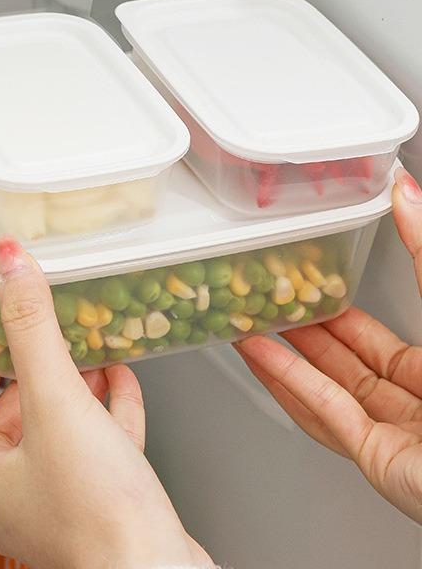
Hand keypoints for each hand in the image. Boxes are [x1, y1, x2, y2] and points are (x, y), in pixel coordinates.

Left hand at [0, 236, 212, 568]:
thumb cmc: (98, 515)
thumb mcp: (56, 401)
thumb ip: (32, 330)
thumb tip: (8, 267)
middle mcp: (17, 495)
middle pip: (6, 423)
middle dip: (27, 375)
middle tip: (41, 340)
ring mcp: (63, 504)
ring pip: (57, 434)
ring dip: (70, 389)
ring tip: (85, 353)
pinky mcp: (107, 507)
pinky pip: (100, 450)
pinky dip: (107, 411)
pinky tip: (122, 381)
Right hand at [237, 166, 421, 523]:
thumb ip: (421, 252)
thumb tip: (406, 192)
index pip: (374, 340)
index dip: (337, 314)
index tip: (306, 293)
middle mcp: (414, 406)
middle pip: (343, 365)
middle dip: (299, 334)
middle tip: (264, 309)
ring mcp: (394, 435)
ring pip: (326, 389)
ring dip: (281, 357)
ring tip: (246, 329)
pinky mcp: (377, 459)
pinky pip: (327, 412)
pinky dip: (288, 380)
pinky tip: (259, 355)